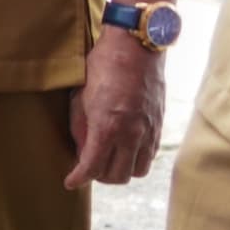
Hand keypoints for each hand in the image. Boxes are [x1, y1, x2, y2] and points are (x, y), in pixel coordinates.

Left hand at [62, 24, 166, 187]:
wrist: (136, 47)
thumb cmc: (102, 68)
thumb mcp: (80, 98)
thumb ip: (80, 130)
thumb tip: (81, 153)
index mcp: (107, 127)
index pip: (92, 168)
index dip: (78, 179)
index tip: (70, 182)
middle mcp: (131, 134)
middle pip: (117, 177)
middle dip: (99, 177)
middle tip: (88, 168)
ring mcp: (149, 131)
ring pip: (137, 171)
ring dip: (120, 171)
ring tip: (108, 160)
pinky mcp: (159, 125)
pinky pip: (150, 155)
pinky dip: (136, 159)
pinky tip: (124, 148)